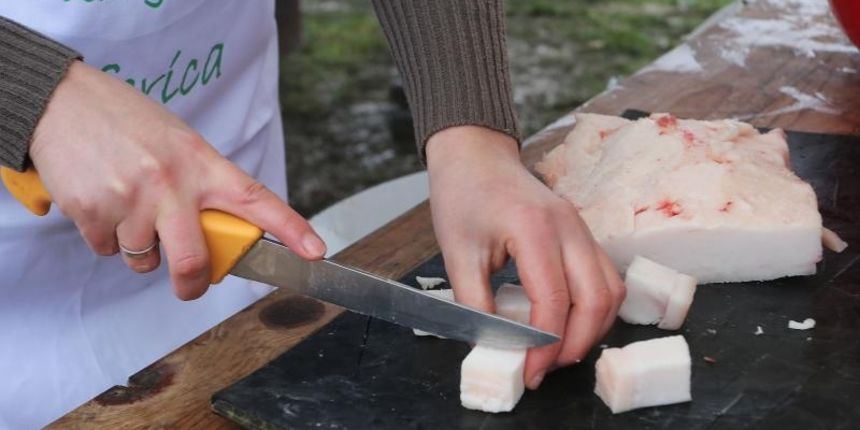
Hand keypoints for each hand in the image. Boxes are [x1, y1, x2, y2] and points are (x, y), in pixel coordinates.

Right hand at [29, 61, 325, 299]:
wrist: (61, 101)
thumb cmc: (126, 122)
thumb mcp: (178, 143)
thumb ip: (202, 185)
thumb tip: (220, 232)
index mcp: (201, 163)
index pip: (256, 199)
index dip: (291, 228)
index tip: (316, 252)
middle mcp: (171, 183)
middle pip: (195, 260)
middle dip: (193, 284)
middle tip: (191, 285)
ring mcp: (131, 200)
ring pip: (145, 261)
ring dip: (140, 250)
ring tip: (129, 209)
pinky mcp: (94, 212)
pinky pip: (108, 251)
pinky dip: (107, 238)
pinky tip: (104, 204)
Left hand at [426, 126, 624, 389]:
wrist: (476, 157)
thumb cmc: (463, 197)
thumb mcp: (457, 254)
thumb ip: (476, 304)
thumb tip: (493, 349)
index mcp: (535, 229)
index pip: (554, 300)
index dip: (545, 345)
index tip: (529, 371)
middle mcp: (569, 227)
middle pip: (597, 299)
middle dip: (576, 344)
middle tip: (546, 368)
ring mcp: (582, 228)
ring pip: (611, 290)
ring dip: (592, 328)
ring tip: (558, 352)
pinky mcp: (583, 233)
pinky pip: (606, 277)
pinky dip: (596, 308)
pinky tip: (570, 324)